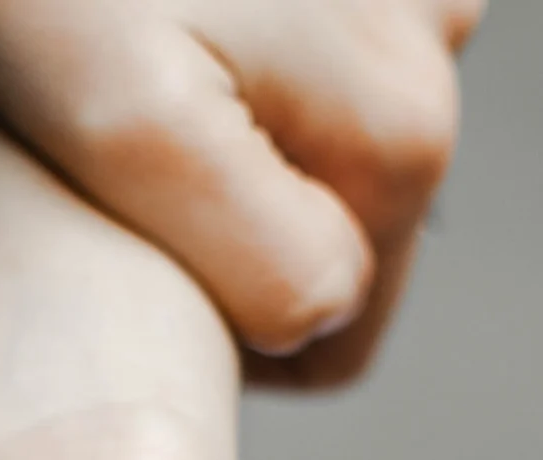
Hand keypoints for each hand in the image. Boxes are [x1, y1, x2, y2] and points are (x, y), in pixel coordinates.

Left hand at [0, 0, 479, 383]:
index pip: (340, 327)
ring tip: (122, 97)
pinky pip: (296, 74)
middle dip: (234, 239)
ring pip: (313, 157)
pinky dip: (222, 79)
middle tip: (115, 178)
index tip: (132, 268)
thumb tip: (327, 317)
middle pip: (338, 237)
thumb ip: (269, 263)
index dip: (230, 332)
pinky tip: (144, 44)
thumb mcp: (136, 136)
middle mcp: (428, 45)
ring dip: (228, 157)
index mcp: (400, 126)